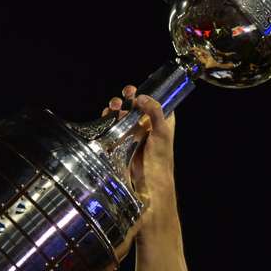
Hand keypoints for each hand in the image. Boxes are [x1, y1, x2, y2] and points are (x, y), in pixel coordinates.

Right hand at [103, 85, 175, 209]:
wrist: (149, 180)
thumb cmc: (159, 157)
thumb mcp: (161, 131)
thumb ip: (154, 111)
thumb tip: (141, 97)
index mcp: (163, 120)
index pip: (155, 100)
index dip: (147, 93)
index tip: (137, 90)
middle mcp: (149, 124)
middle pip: (137, 105)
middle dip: (128, 98)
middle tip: (124, 95)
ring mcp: (136, 132)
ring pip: (124, 113)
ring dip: (118, 107)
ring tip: (114, 107)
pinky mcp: (124, 140)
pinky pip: (116, 125)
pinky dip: (110, 119)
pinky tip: (108, 116)